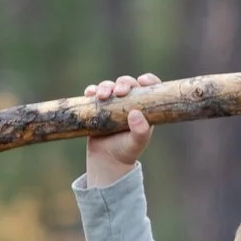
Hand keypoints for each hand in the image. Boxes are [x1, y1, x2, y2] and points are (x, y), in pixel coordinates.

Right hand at [82, 72, 159, 186]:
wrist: (107, 159)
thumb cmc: (126, 150)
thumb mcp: (137, 143)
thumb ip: (140, 131)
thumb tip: (135, 113)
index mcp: (145, 108)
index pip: (150, 89)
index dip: (149, 81)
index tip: (142, 81)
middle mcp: (129, 103)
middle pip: (128, 84)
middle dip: (123, 83)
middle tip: (119, 91)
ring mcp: (113, 103)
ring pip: (110, 86)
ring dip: (105, 86)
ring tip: (101, 96)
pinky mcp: (98, 106)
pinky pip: (94, 93)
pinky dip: (92, 90)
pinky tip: (90, 94)